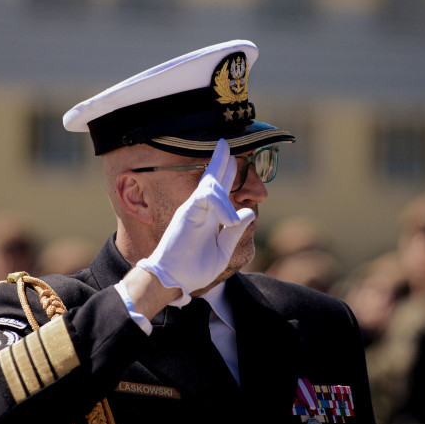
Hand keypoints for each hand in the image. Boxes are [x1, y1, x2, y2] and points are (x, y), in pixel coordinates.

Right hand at [137, 139, 254, 306]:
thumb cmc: (194, 269)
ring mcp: (192, 210)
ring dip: (226, 185)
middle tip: (227, 143)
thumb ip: (234, 233)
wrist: (173, 280)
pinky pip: (207, 197)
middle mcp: (200, 210)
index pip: (220, 191)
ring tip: (232, 202)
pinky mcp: (187, 213)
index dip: (228, 175)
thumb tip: (250, 213)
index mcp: (208, 218)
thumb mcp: (222, 252)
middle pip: (213, 180)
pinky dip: (222, 206)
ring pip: (212, 186)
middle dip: (221, 161)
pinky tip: (228, 219)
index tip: (235, 159)